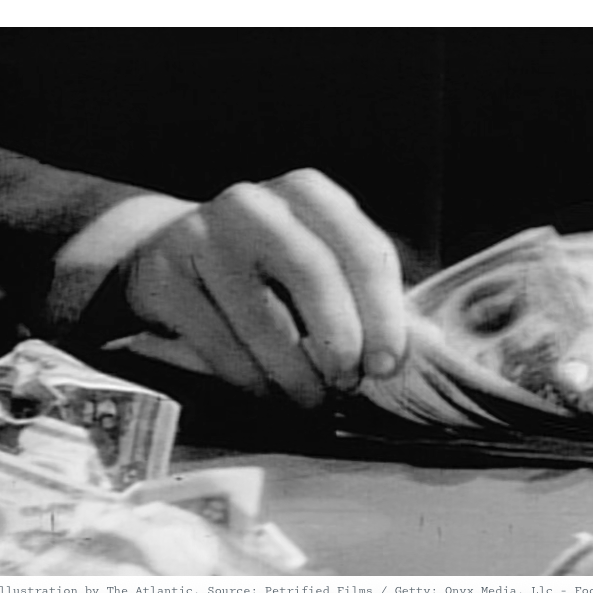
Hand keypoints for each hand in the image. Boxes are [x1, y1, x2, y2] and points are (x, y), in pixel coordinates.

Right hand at [90, 169, 406, 408]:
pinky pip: (217, 342)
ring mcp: (202, 235)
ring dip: (296, 373)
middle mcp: (254, 203)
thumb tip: (427, 344)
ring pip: (263, 317)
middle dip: (340, 338)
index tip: (388, 364)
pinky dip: (251, 379)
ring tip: (313, 400)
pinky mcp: (164, 275)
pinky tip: (269, 395)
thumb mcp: (320, 263)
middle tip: (349, 384)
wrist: (166, 255)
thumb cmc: (266, 266)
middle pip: (313, 273)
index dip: (383, 312)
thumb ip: (371, 297)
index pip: (362, 248)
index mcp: (307, 192)